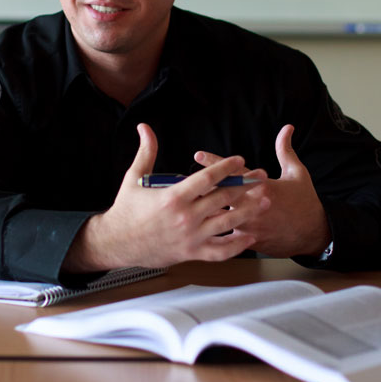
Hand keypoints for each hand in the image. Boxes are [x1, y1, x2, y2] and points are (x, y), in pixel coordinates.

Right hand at [63, 123, 269, 271]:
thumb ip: (146, 152)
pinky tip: (250, 235)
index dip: (226, 167)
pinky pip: (219, 251)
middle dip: (246, 186)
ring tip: (266, 201)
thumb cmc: (126, 210)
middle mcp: (185, 217)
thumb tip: (145, 127)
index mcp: (173, 197)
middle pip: (224, 198)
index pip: (207, 178)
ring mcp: (190, 237)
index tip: (240, 160)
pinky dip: (237, 245)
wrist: (115, 243)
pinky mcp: (191, 254)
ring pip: (227, 223)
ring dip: (249, 211)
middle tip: (262, 177)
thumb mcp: (133, 178)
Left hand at [194, 124, 330, 258]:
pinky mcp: (248, 240)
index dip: (214, 162)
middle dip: (201, 187)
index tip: (198, 155)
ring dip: (204, 209)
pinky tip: (201, 227)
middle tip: (183, 181)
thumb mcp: (297, 173)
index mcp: (263, 186)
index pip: (234, 171)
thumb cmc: (305, 201)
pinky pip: (228, 233)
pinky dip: (216, 228)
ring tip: (186, 204)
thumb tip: (286, 128)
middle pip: (220, 194)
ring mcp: (249, 225)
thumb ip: (286, 150)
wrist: (313, 233)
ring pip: (220, 216)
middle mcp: (253, 205)